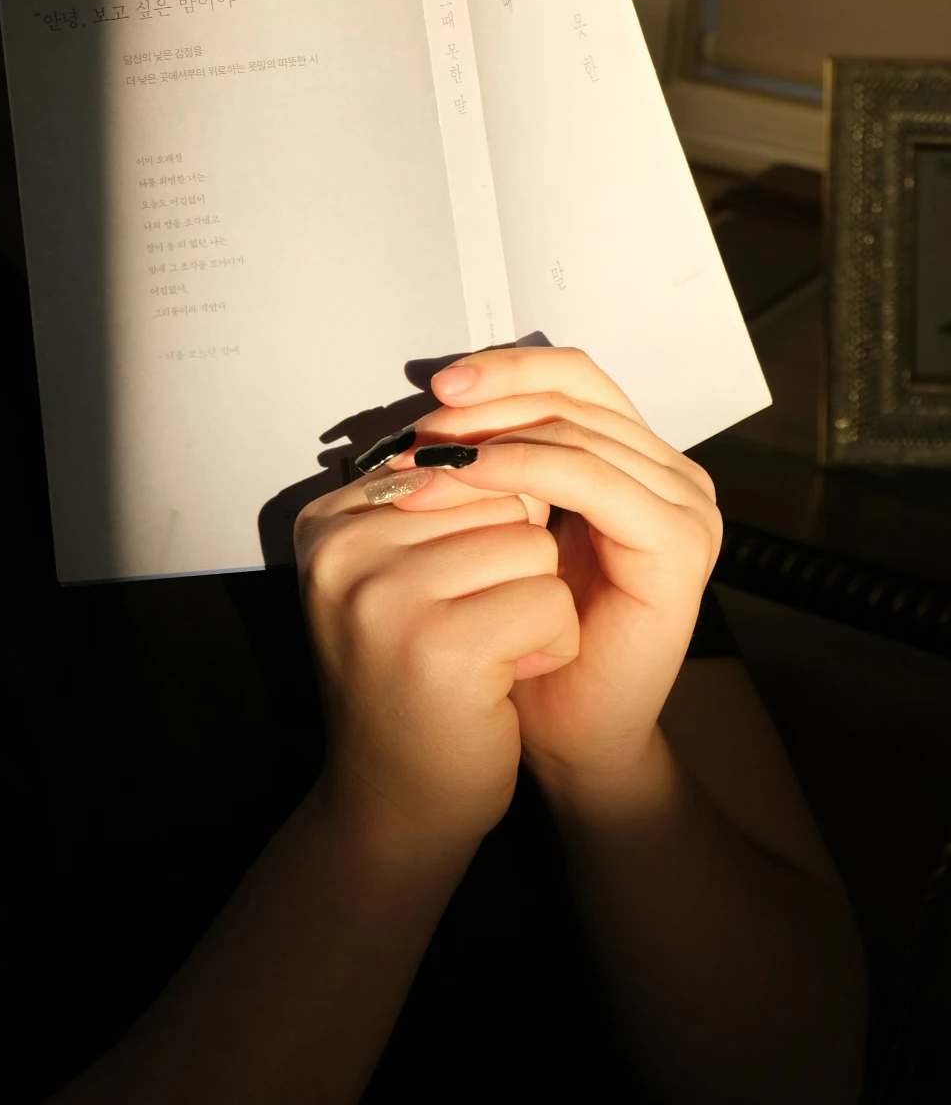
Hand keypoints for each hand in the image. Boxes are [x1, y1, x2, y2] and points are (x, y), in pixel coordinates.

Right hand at [293, 461, 578, 853]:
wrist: (395, 805)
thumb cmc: (413, 681)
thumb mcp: (399, 575)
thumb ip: (436, 504)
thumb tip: (516, 431)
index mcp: (326, 521)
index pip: (456, 464)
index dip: (485, 530)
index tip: (447, 595)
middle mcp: (341, 549)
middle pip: (498, 498)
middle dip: (515, 563)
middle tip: (470, 630)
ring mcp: (383, 597)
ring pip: (532, 545)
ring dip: (538, 604)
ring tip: (489, 654)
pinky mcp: (440, 646)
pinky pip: (550, 599)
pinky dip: (551, 643)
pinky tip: (505, 684)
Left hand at [390, 346, 721, 798]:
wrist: (566, 734)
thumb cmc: (525, 639)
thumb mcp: (502, 529)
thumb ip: (491, 464)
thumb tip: (425, 410)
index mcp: (632, 458)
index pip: (571, 377)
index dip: (504, 370)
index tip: (434, 387)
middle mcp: (668, 472)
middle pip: (573, 395)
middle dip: (489, 404)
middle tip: (422, 425)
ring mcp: (682, 504)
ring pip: (575, 432)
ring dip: (489, 438)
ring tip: (425, 461)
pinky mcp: (678, 541)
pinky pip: (591, 479)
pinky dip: (522, 467)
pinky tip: (467, 477)